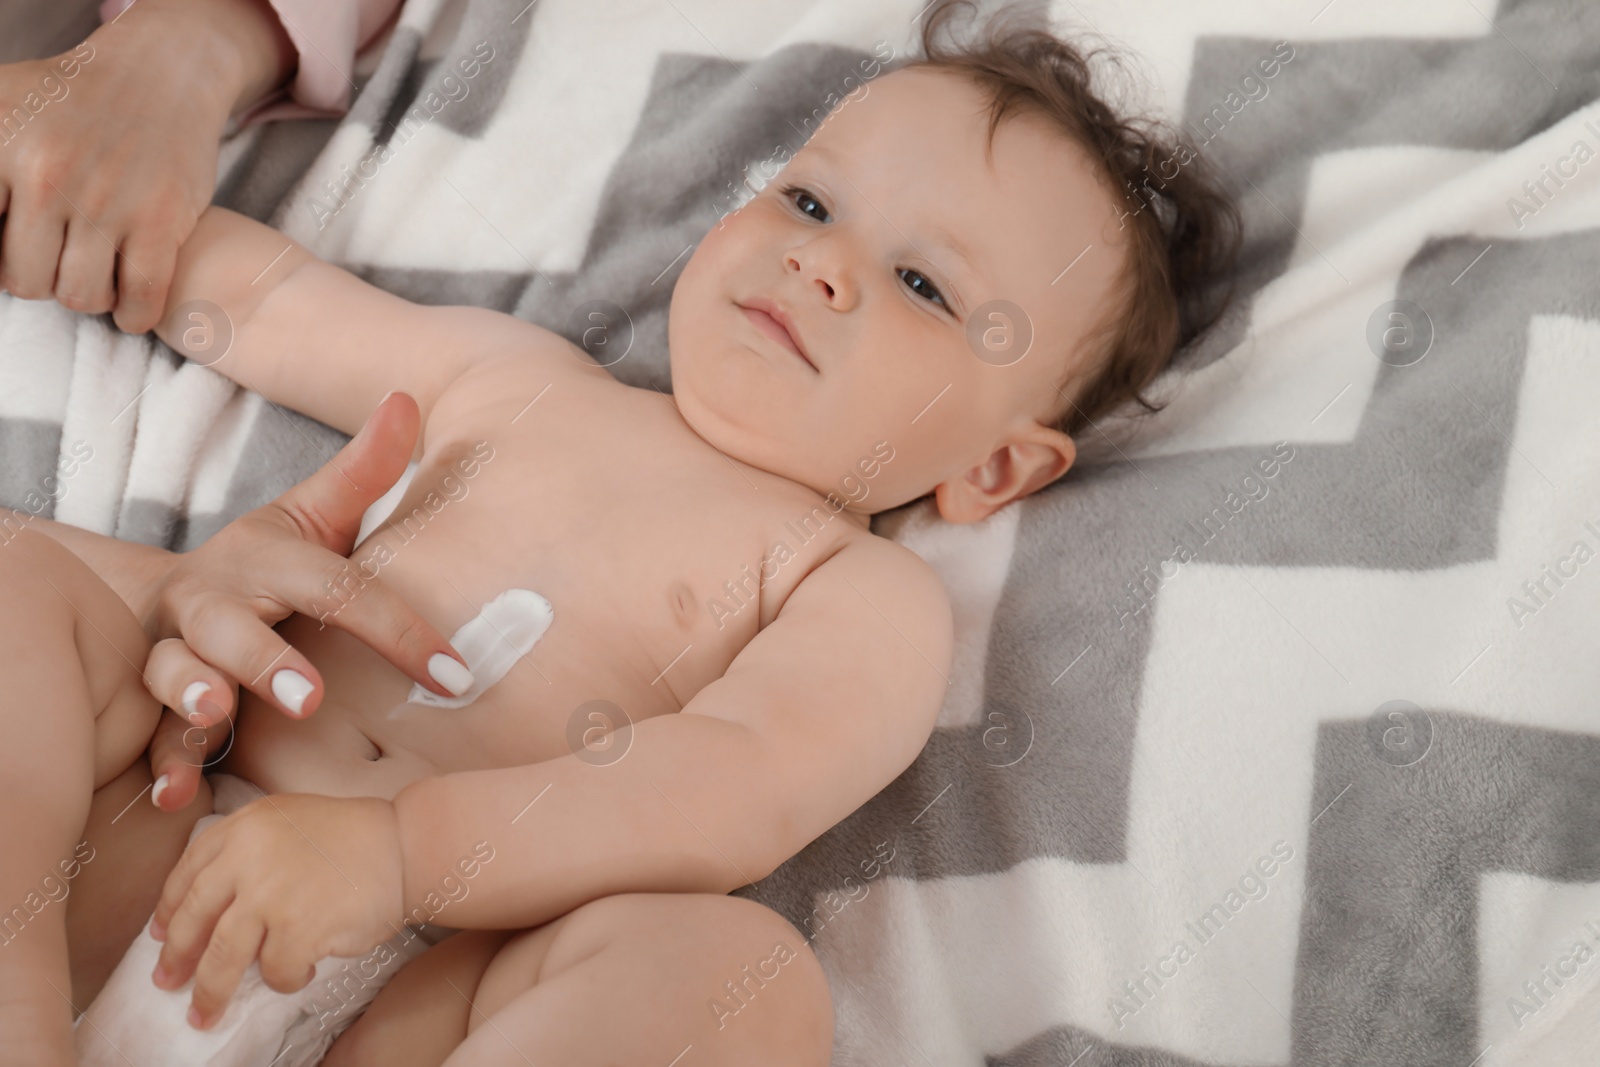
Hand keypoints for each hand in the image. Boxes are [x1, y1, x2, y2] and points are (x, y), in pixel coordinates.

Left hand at [0, 0, 293, 331]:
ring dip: (87, 294)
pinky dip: (133, 314)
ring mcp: (108, 202)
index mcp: (1, 147)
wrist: (159, 74)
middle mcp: (48, 175)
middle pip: (25, 281)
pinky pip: (138, 300)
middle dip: (40, 278)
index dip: (0, 255)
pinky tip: (130, 303)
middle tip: (58, 257)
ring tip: (94, 272)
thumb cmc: (72, 99)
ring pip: (80, 296)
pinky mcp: (160, 221)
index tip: (20, 243)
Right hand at [142, 392, 473, 811]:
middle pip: (231, 627)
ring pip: (173, 673)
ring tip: (215, 717)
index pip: (338, 589)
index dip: (398, 629)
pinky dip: (163, 766)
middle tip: (310, 694)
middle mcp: (211, 603)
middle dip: (265, 657)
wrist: (165, 602)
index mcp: (264, 560)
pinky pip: (152, 739)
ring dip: (193, 696)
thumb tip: (408, 397)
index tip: (454, 674)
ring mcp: (175, 652)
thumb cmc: (267, 569)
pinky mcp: (152, 704)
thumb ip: (362, 471)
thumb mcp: (310, 518)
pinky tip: (179, 796)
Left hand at [147, 792, 404, 1028]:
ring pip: (221, 957)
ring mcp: (271, 894)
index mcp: (245, 827)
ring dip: (210, 991)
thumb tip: (212, 908)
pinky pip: (274, 972)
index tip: (160, 934)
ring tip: (204, 1013)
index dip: (168, 909)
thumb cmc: (355, 836)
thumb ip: (249, 849)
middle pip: (193, 918)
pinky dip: (283, 980)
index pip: (188, 872)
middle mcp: (249, 857)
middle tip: (167, 982)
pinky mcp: (298, 929)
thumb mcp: (290, 821)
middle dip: (175, 958)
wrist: (406, 845)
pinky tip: (299, 972)